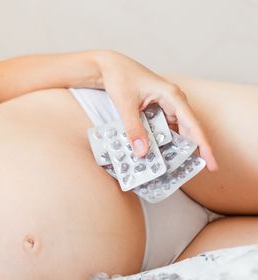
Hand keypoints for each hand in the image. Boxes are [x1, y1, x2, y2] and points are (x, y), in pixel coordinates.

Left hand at [94, 50, 217, 170]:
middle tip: (197, 170)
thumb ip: (133, 128)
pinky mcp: (158, 110)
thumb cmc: (120, 78)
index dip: (203, 145)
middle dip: (193, 150)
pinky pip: (166, 128)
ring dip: (176, 147)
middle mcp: (174, 100)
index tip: (211, 162)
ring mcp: (167, 105)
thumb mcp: (125, 105)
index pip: (193, 124)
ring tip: (177, 167)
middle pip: (189, 129)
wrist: (110, 67)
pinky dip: (164, 141)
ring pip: (177, 130)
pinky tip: (160, 154)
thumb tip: (141, 152)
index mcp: (172, 95)